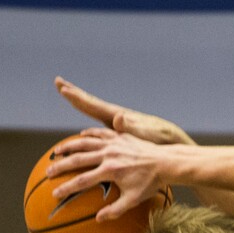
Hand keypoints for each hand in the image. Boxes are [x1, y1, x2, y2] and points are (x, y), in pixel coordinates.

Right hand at [47, 128, 164, 220]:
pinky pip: (99, 133)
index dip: (67, 188)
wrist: (165, 162)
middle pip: (77, 160)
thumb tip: (98, 219)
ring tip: (56, 152)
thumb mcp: (134, 200)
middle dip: (60, 166)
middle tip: (47, 172)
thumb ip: (116, 210)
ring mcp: (113, 144)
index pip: (82, 181)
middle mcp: (108, 155)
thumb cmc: (151, 183)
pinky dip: (87, 135)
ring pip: (84, 143)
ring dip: (68, 147)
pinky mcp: (119, 136)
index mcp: (110, 171)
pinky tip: (79, 137)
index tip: (55, 194)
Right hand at [55, 76, 194, 145]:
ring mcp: (121, 127)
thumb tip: (118, 117)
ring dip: (83, 107)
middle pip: (93, 106)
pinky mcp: (124, 136)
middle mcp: (119, 119)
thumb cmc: (162, 144)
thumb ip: (133, 129)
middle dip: (76, 96)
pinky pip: (102, 130)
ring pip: (97, 116)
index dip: (78, 98)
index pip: (94, 106)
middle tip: (59, 83)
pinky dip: (92, 130)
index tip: (63, 88)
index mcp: (120, 119)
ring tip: (69, 97)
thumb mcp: (148, 136)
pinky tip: (85, 135)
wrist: (174, 146)